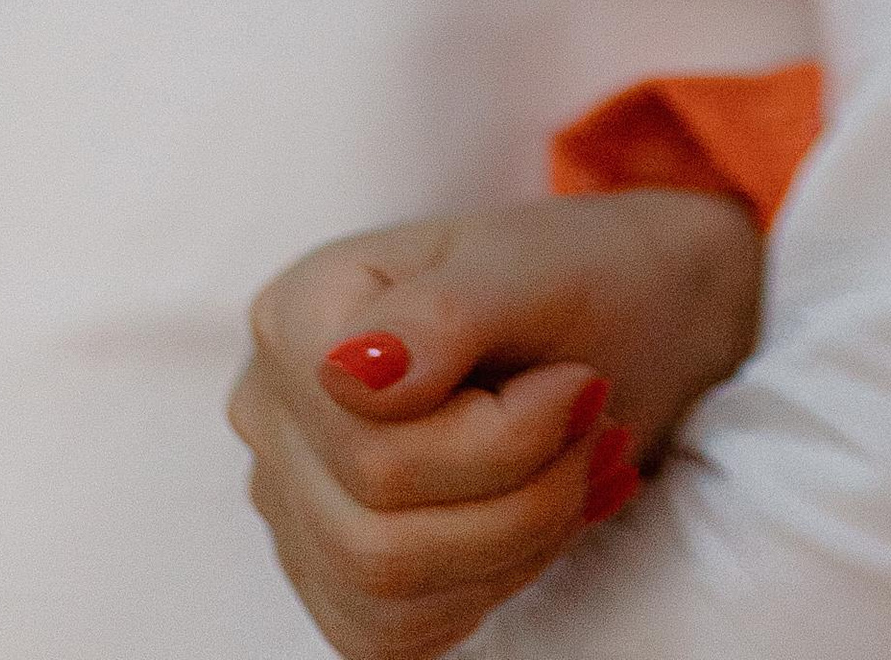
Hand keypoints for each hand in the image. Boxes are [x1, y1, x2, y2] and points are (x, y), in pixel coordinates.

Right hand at [229, 190, 763, 658]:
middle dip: (524, 494)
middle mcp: (270, 413)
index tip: (578, 380)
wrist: (620, 313)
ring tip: (580, 462)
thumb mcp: (532, 268)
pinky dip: (496, 582)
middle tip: (594, 423)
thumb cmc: (572, 277)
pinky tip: (546, 513)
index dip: (501, 437)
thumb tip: (351, 372)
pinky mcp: (334, 577)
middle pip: (376, 530)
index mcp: (297, 314)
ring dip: (521, 540)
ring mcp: (293, 503)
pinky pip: (397, 633)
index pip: (372, 444)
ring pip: (386, 593)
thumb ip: (441, 314)